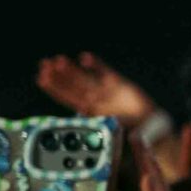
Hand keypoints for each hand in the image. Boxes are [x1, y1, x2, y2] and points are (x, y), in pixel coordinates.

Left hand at [37, 52, 158, 127]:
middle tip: (45, 65)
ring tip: (59, 61)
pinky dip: (95, 65)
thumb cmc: (129, 131)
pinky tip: (85, 59)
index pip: (66, 97)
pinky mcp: (117, 82)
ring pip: (83, 77)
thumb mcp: (110, 129)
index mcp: (88, 110)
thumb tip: (83, 118)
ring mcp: (104, 89)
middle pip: (71, 84)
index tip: (42, 79)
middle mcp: (93, 98)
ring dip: (71, 69)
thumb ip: (97, 122)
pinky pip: (103, 71)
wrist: (148, 126)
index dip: (54, 88)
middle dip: (58, 75)